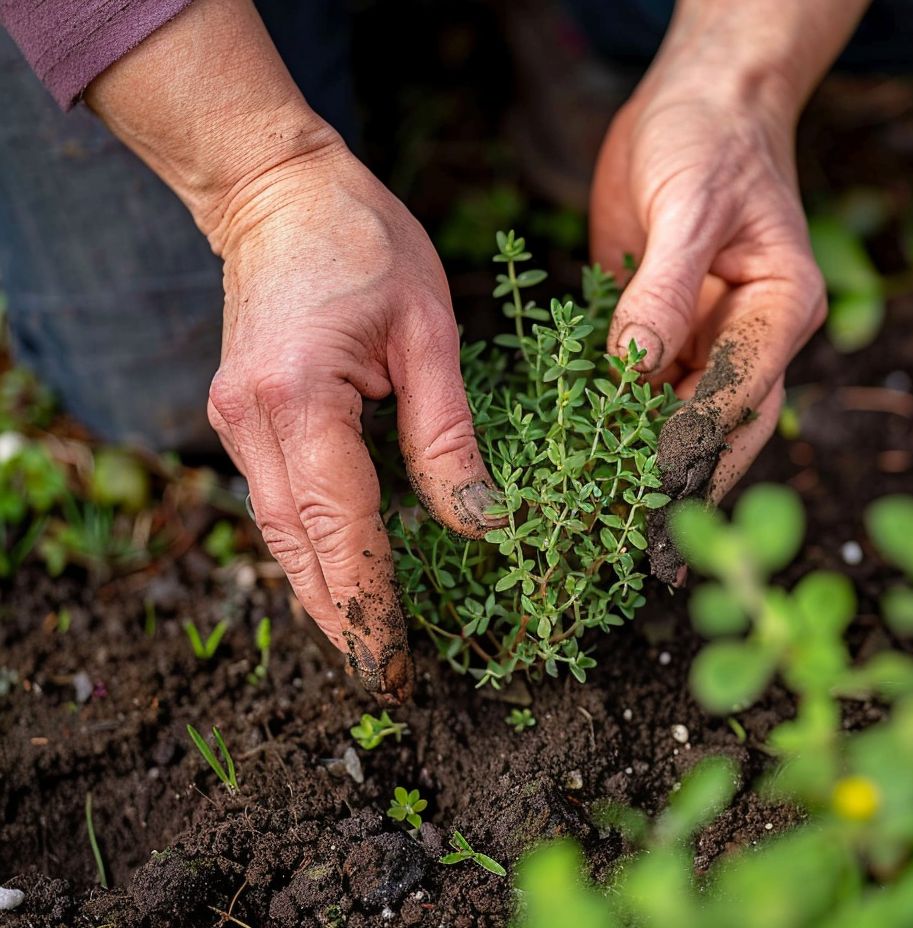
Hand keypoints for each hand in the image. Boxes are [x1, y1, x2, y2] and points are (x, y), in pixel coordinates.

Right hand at [205, 142, 501, 701]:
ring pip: (279, 537)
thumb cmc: (366, 242)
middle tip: (388, 680)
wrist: (279, 192)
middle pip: (298, 550)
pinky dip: (310, 551)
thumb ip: (448, 436)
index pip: (340, 528)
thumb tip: (482, 525)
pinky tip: (342, 578)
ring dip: (324, 595)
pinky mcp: (241, 417)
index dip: (371, 605)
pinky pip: (277, 504)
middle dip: (343, 620)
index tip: (396, 666)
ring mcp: (236, 422)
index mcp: (300, 398)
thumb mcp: (429, 333)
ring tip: (371, 644)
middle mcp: (252, 422)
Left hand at [591, 77, 824, 505]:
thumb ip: (663, 288)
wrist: (698, 101)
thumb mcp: (688, 204)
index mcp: (783, 308)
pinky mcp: (670, 330)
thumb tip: (634, 369)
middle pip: (720, 426)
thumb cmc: (708, 138)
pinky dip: (617, 423)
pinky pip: (647, 389)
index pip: (737, 392)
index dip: (692, 446)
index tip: (646, 496)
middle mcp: (755, 335)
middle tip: (632, 546)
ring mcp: (713, 337)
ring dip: (644, 464)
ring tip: (600, 521)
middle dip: (677, 482)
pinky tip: (582, 461)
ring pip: (682, 418)